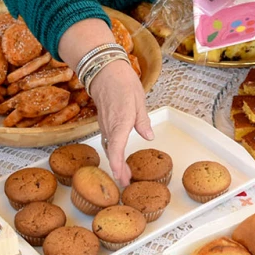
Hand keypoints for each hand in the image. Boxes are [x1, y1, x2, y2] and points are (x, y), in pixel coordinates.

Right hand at [90, 60, 153, 186]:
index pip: (116, 148)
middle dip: (118, 169)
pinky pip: (108, 141)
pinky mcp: (105, 122)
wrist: (104, 71)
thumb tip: (149, 137)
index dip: (118, 164)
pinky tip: (119, 156)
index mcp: (120, 122)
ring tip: (124, 174)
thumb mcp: (139, 100)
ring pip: (109, 147)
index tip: (121, 176)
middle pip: (112, 152)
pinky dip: (113, 152)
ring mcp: (105, 125)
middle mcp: (110, 126)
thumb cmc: (123, 83)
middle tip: (126, 183)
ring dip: (116, 162)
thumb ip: (143, 121)